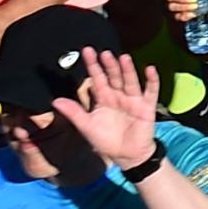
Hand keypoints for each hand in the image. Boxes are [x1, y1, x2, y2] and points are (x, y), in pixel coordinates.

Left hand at [53, 51, 162, 166]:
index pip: (97, 79)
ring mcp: (133, 100)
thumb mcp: (87, 126)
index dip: (93, 66)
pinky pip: (150, 91)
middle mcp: (118, 96)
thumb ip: (74, 112)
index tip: (87, 52)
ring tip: (123, 57)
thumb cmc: (106, 140)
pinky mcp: (146, 107)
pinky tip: (149, 70)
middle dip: (109, 65)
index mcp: (103, 99)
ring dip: (127, 70)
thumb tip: (55, 100)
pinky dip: (151, 81)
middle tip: (104, 53)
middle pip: (114, 77)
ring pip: (130, 81)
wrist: (127, 156)